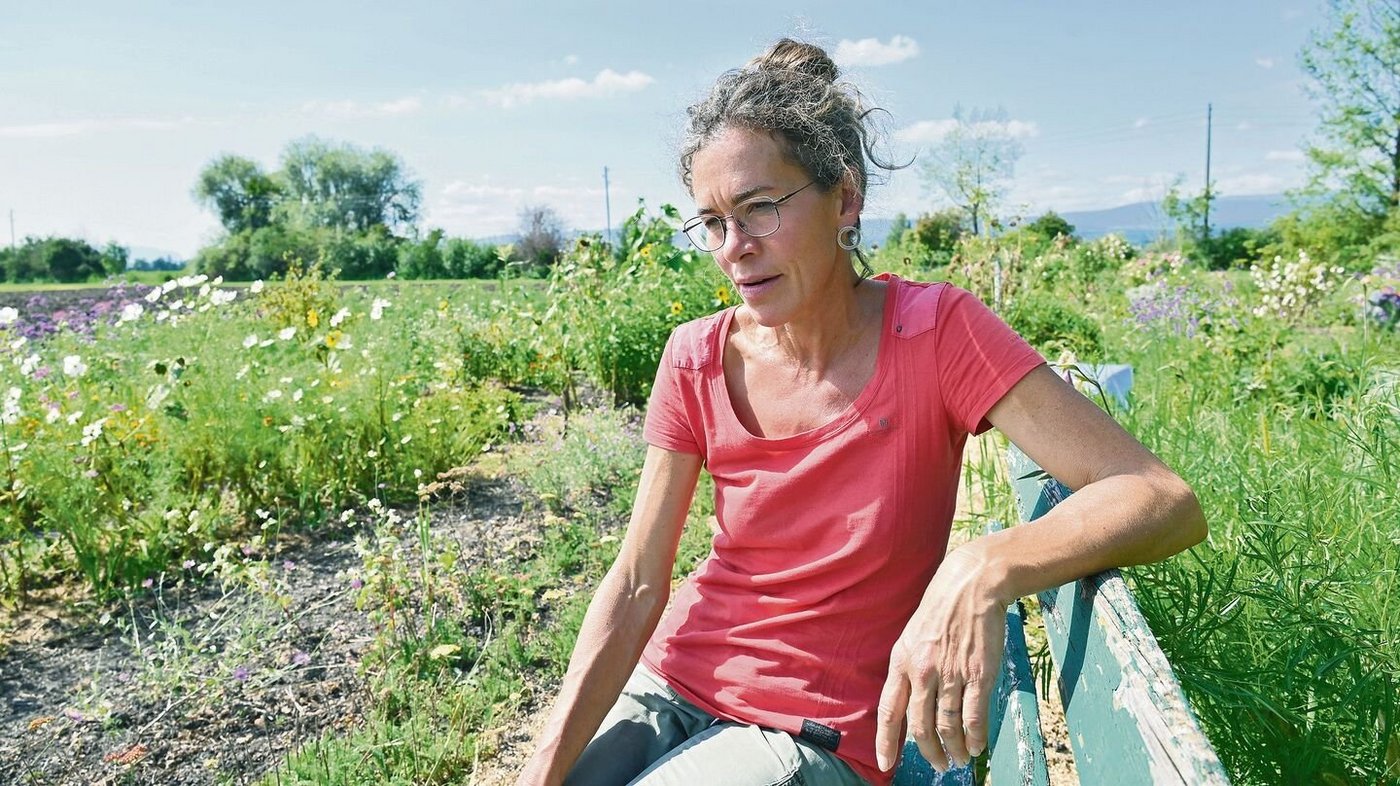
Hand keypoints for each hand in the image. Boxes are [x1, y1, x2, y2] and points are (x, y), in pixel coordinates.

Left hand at [874, 544, 1006, 772]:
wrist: (970, 586)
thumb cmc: (940, 612)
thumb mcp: (911, 638)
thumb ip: (908, 670)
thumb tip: (908, 703)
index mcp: (901, 662)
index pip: (889, 711)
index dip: (885, 741)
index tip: (884, 764)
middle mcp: (922, 671)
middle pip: (920, 726)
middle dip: (929, 752)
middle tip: (939, 763)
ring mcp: (950, 674)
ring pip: (948, 726)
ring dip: (954, 748)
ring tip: (959, 758)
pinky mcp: (977, 674)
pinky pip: (974, 716)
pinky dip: (975, 736)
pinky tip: (976, 745)